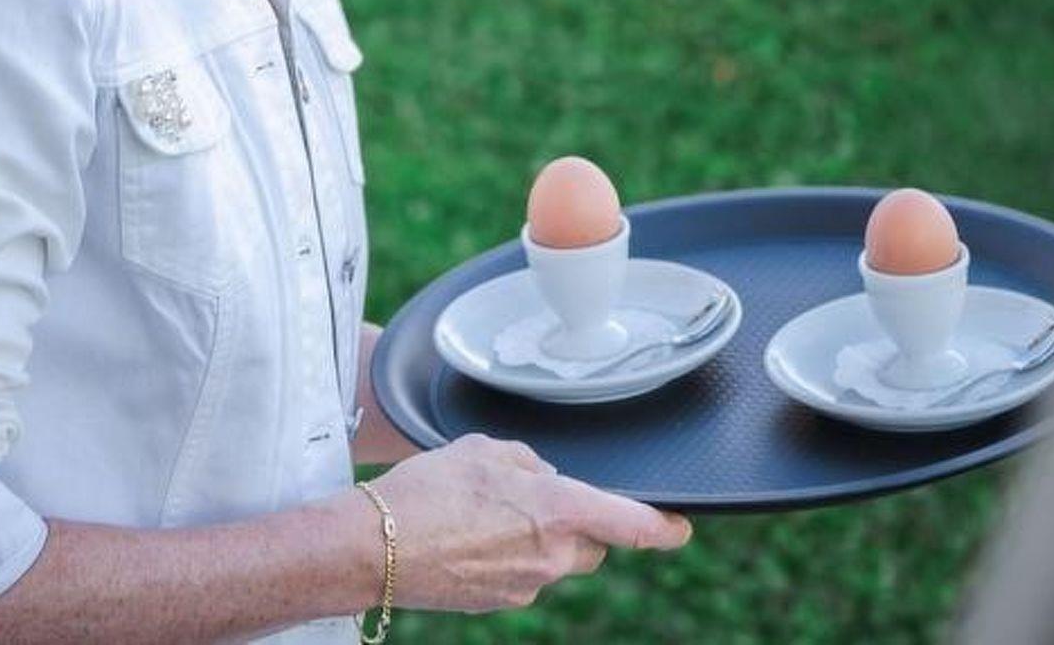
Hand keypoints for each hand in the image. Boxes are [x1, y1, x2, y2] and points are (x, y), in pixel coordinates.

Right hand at [363, 432, 690, 613]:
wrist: (374, 547)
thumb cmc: (427, 490)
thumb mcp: (483, 449)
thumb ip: (527, 462)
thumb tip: (541, 480)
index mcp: (557, 511)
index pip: (629, 524)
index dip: (662, 526)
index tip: (679, 527)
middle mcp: (552, 555)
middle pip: (590, 543)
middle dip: (575, 523)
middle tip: (530, 500)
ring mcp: (527, 586)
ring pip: (554, 560)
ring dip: (536, 539)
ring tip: (482, 516)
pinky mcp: (500, 603)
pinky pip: (522, 576)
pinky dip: (506, 557)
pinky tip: (466, 538)